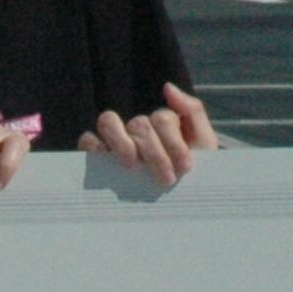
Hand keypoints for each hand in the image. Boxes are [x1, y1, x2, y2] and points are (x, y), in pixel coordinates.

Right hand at [79, 83, 217, 187]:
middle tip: (167, 180)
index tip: (186, 168)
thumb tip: (166, 87)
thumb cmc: (194, 175)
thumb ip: (192, 111)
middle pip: (139, 125)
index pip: (162, 119)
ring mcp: (116, 140)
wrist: (185, 204)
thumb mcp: (204, 143)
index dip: (174, 142)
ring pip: (108, 122)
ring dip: (122, 143)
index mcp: (163, 124)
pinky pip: (88, 141)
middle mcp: (138, 129)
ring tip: (133, 168)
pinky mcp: (98, 156)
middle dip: (155, 154)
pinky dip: (95, 147)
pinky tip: (110, 165)